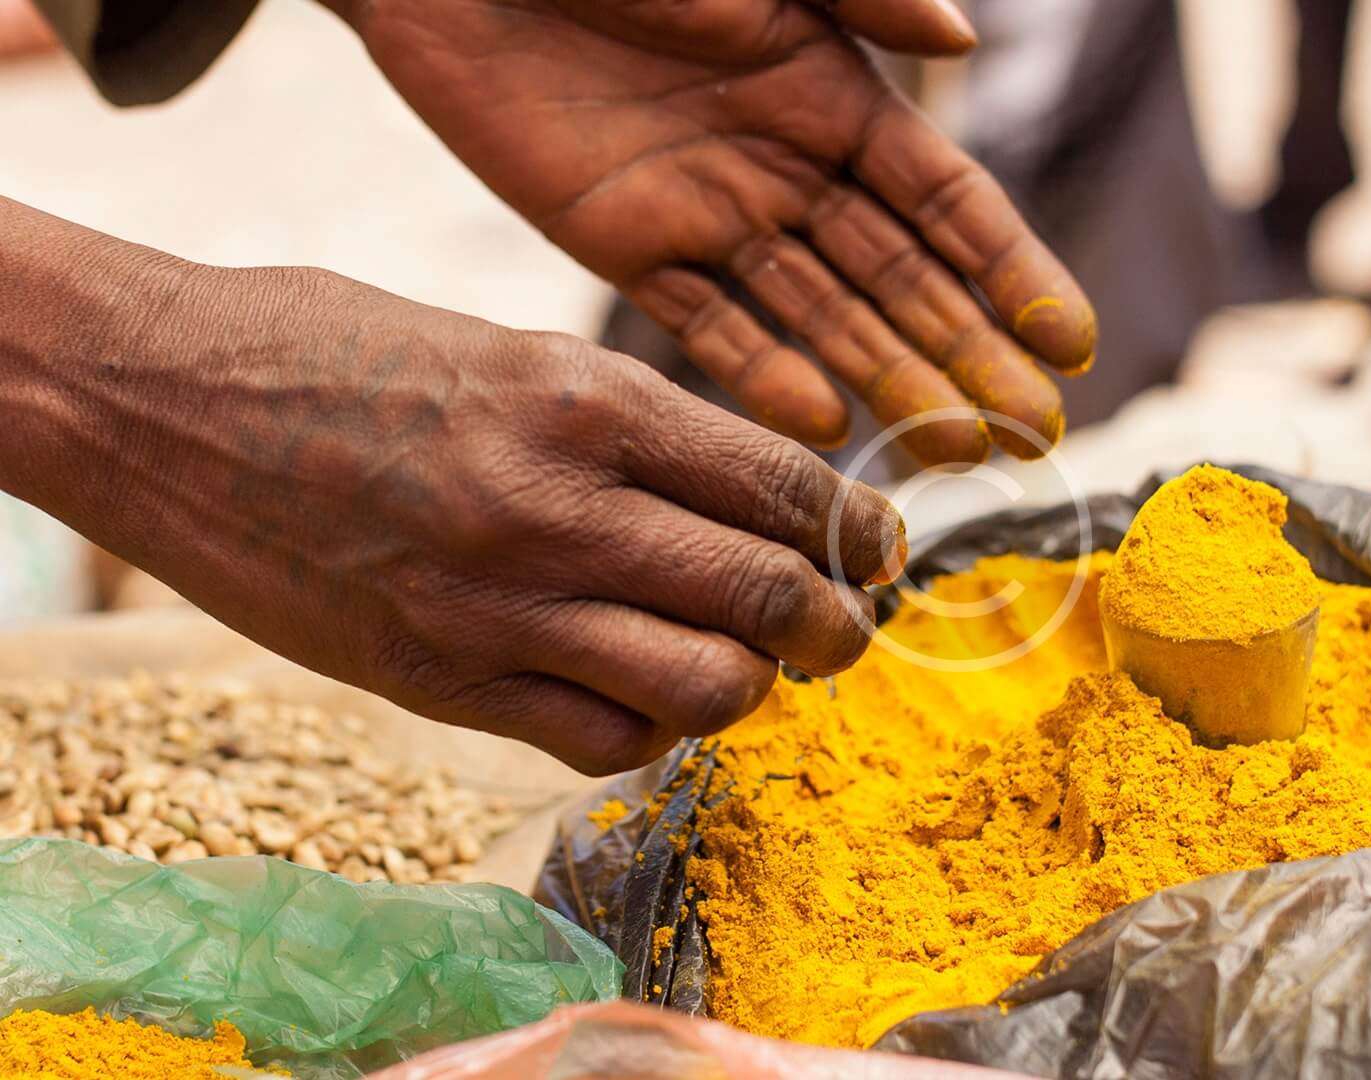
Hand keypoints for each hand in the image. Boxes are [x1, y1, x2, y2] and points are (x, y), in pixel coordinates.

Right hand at [7, 231, 901, 774]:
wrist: (160, 399)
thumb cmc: (341, 352)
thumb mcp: (513, 351)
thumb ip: (634, 430)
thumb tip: (754, 500)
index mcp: (589, 399)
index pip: (786, 488)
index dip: (858, 534)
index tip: (879, 556)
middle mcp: (560, 505)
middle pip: (770, 596)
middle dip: (835, 629)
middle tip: (841, 633)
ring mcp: (499, 604)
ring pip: (704, 688)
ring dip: (747, 688)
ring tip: (739, 667)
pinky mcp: (441, 680)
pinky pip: (600, 740)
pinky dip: (646, 728)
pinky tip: (635, 693)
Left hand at [327, 0, 1097, 464]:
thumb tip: (965, 46)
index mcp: (830, 86)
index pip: (947, 199)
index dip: (1011, 269)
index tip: (1068, 342)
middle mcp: (787, 159)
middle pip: (900, 277)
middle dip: (970, 354)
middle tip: (1030, 436)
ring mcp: (711, 208)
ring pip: (820, 315)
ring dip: (890, 381)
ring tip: (951, 451)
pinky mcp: (627, 241)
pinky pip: (709, 322)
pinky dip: (761, 373)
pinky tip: (820, 424)